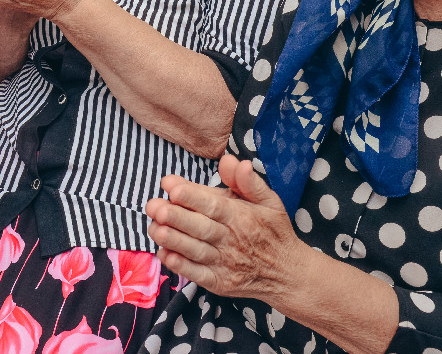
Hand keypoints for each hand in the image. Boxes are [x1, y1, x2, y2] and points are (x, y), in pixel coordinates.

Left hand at [145, 155, 300, 301]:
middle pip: (200, 227)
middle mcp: (231, 240)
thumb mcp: (270, 201)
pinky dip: (181, 266)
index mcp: (241, 216)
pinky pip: (197, 275)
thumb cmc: (274, 231)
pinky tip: (164, 254)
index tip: (168, 184)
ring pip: (195, 250)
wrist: (288, 274)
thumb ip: (249, 181)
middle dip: (174, 216)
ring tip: (153, 228)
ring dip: (173, 240)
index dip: (191, 195)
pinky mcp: (219, 282)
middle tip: (153, 205)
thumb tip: (232, 160)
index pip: (213, 205)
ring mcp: (225, 263)